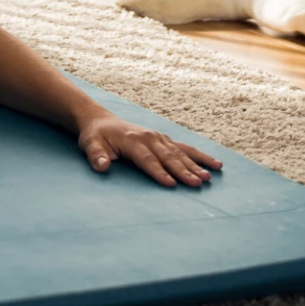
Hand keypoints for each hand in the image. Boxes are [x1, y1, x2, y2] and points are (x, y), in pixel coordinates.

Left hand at [77, 114, 221, 187]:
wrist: (100, 121)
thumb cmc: (95, 137)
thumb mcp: (89, 145)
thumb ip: (96, 156)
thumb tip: (103, 166)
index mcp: (132, 140)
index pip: (147, 159)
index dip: (159, 172)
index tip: (171, 184)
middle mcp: (149, 137)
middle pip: (169, 157)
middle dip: (184, 171)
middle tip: (197, 184)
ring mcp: (159, 137)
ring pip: (180, 153)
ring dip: (196, 165)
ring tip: (210, 176)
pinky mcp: (165, 139)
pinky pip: (185, 148)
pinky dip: (200, 156)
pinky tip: (215, 164)